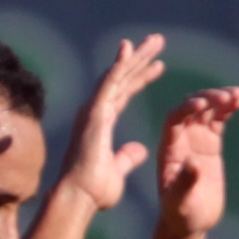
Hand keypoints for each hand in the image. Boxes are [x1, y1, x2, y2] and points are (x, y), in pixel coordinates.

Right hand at [58, 35, 166, 211]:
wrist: (79, 197)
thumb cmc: (94, 191)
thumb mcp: (118, 170)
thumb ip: (127, 157)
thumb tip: (140, 150)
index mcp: (101, 123)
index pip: (124, 93)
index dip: (141, 77)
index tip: (158, 66)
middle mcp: (95, 112)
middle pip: (122, 78)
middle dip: (140, 58)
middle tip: (157, 41)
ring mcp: (93, 110)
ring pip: (117, 75)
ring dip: (136, 56)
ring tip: (155, 40)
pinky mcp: (93, 113)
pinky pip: (108, 83)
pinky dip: (120, 66)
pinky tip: (131, 51)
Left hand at [153, 84, 238, 237]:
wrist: (190, 222)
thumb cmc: (180, 215)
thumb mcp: (180, 203)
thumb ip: (185, 183)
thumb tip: (194, 163)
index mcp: (168, 150)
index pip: (173, 120)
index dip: (186, 109)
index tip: (203, 104)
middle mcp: (179, 140)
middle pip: (190, 109)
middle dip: (206, 99)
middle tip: (225, 96)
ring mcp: (195, 139)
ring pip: (206, 110)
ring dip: (219, 99)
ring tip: (237, 94)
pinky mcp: (209, 143)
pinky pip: (217, 119)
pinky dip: (227, 108)